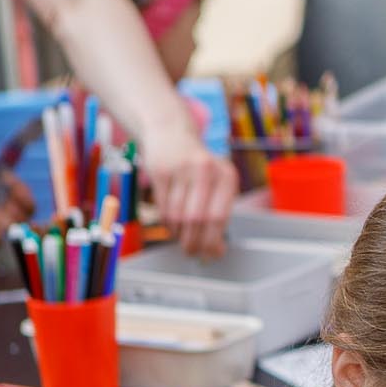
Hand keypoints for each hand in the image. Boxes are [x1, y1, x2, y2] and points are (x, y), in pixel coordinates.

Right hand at [143, 125, 236, 257]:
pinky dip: (168, 223)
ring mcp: (180, 169)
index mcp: (226, 175)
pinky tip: (173, 226)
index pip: (219, 217)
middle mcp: (205, 170)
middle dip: (194, 242)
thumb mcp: (217, 181)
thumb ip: (219, 210)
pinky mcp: (159, 171)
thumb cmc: (198, 165)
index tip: (212, 254)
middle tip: (193, 252)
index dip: (213, 241)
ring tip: (183, 239)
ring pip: (177, 216)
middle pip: (197, 219)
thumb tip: (215, 248)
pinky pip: (163, 208)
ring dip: (179, 234)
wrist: (170, 133)